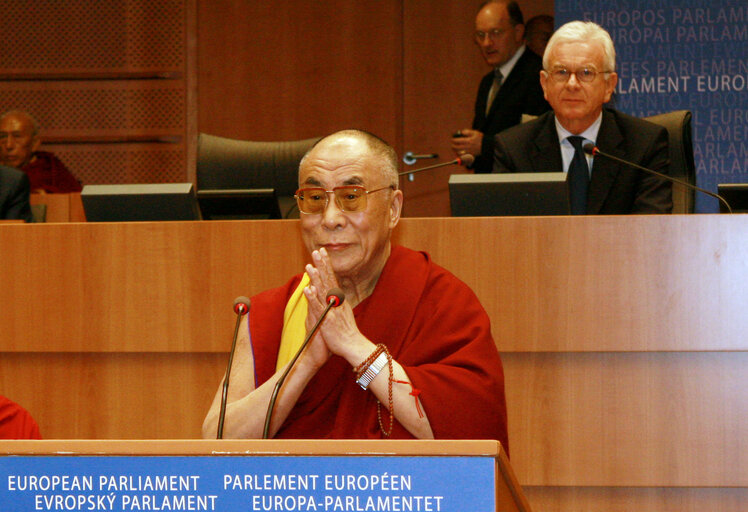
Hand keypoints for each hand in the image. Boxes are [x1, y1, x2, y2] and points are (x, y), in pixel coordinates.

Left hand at [303, 249, 371, 364]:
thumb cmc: (347, 332)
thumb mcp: (343, 313)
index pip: (332, 278)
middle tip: (317, 251)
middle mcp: (337, 302)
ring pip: (323, 291)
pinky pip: (319, 307)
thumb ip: (338, 302)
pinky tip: (308, 289)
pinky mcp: (328, 320)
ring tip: (309, 266)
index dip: (327, 265)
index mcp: (340, 299)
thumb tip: (334, 292)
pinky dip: (313, 298)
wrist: (353, 346)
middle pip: (329, 280)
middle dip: (322, 265)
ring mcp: (333, 310)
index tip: (323, 253)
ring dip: (316, 278)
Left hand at [450, 129, 482, 158]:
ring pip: (458, 152)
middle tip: (452, 144)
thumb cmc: (481, 139)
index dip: (453, 140)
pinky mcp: (470, 155)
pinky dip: (459, 155)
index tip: (452, 139)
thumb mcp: (475, 132)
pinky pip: (463, 156)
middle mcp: (467, 147)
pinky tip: (459, 153)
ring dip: (455, 150)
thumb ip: (467, 131)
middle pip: (456, 147)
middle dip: (453, 146)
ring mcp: (468, 152)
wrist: (487, 146)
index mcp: (468, 141)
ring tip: (455, 148)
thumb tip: (461, 132)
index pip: (457, 141)